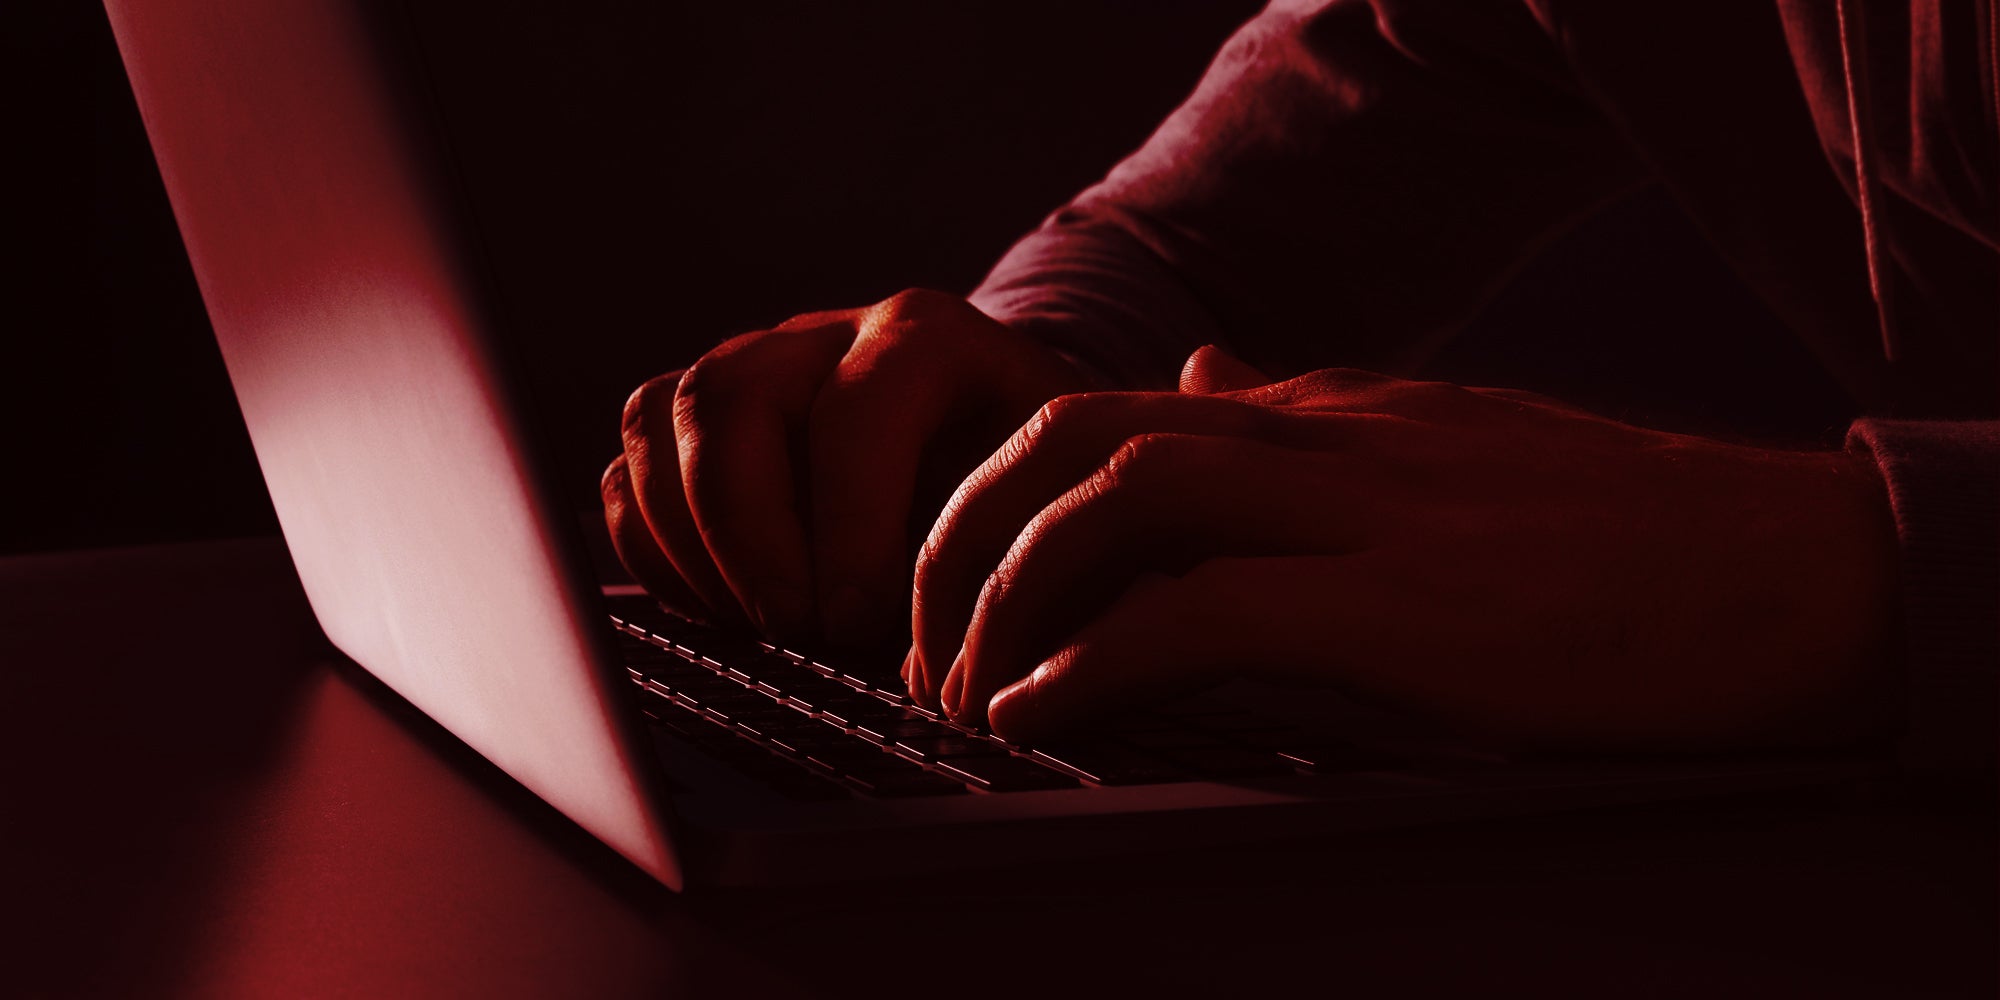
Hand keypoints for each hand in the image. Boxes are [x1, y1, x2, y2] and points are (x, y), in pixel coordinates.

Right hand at [602, 289, 1093, 646]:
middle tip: (796, 629)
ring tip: (760, 625)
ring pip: (658, 420)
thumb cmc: (1036, 491)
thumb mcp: (1052, 503)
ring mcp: (750, 371)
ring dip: (693, 545)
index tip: (860, 623)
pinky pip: (631, 473)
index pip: (855, 411)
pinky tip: (724, 607)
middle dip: (749, 536)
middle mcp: (824, 335)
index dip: (849, 526)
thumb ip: (1007, 551)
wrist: (1015, 456)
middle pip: (728, 398)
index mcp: (926, 337)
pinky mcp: (696, 426)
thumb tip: (941, 658)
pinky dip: (656, 552)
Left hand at [911, 346, 1901, 751]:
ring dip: (1006, 590)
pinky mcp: (1405, 606)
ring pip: (1114, 493)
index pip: (1115, 411)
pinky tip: (1045, 712)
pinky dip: (1096, 659)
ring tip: (962, 683)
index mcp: (1330, 413)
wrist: (1794, 575)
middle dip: (964, 529)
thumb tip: (1201, 372)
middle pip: (1077, 431)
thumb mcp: (1445, 450)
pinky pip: (1200, 610)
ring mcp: (1363, 511)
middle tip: (922, 635)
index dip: (1004, 492)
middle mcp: (1325, 438)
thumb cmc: (1624, 540)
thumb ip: (1310, 421)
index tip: (958, 580)